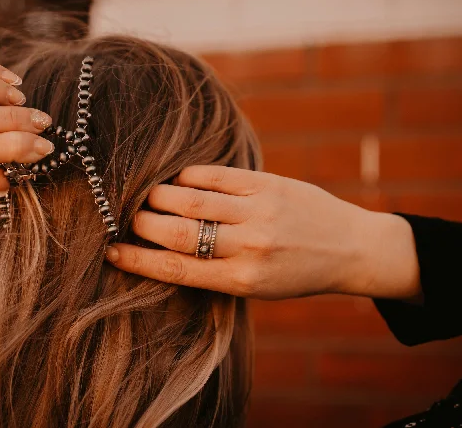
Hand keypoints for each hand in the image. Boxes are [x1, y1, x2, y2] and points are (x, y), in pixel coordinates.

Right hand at [106, 166, 420, 300]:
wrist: (350, 248)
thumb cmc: (295, 273)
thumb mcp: (256, 287)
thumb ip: (214, 270)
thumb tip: (160, 249)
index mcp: (242, 280)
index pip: (176, 269)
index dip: (137, 260)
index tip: (110, 253)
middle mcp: (249, 246)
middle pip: (176, 231)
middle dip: (141, 223)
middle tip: (122, 219)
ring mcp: (258, 211)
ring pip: (190, 198)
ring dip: (157, 195)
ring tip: (144, 198)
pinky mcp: (267, 183)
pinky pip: (214, 174)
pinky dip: (186, 175)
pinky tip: (176, 180)